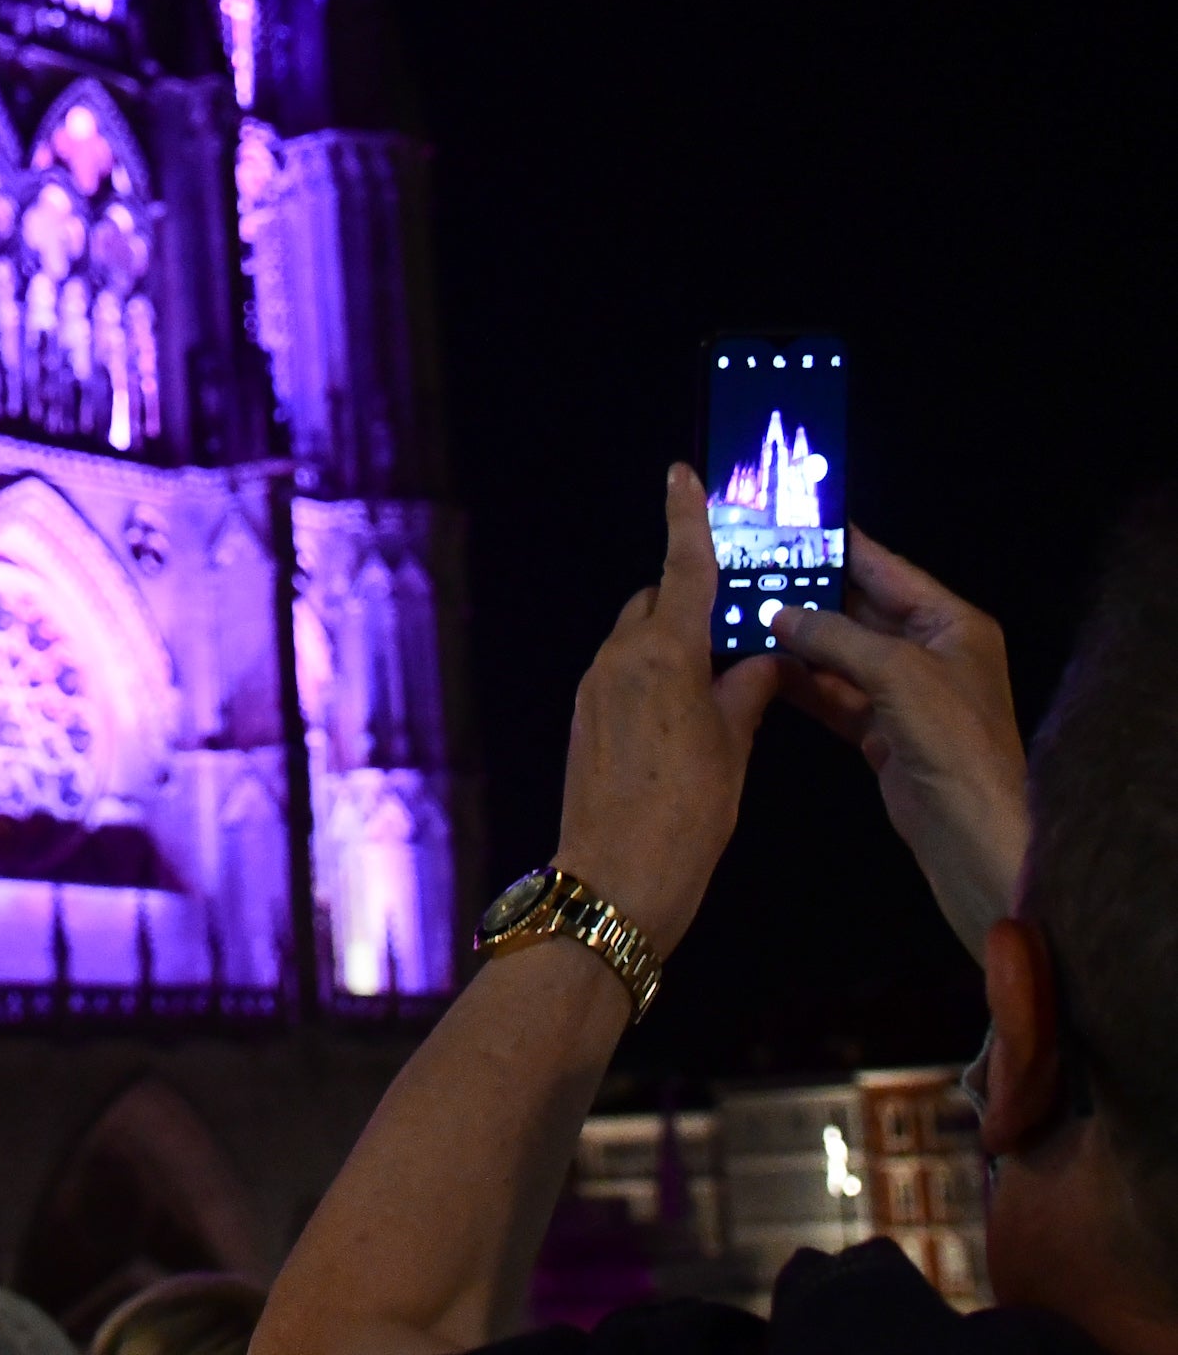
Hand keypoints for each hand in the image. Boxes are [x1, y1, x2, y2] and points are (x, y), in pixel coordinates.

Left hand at [553, 465, 781, 956]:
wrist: (613, 882)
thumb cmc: (686, 817)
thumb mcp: (734, 751)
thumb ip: (750, 692)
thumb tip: (769, 658)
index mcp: (664, 654)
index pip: (683, 569)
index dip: (686, 519)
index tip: (681, 473)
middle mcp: (621, 656)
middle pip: (660, 603)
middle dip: (696, 602)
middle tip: (743, 622)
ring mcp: (596, 686)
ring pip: (640, 638)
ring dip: (676, 643)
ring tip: (725, 674)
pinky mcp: (585, 716)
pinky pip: (625, 673)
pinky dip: (657, 675)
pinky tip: (689, 710)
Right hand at [774, 527, 1027, 958]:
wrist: (976, 837)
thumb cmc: (950, 739)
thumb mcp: (896, 673)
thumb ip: (834, 636)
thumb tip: (777, 611)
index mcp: (950, 623)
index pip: (886, 568)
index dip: (837, 543)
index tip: (783, 520)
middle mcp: (929, 650)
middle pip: (859, 608)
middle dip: (806, 589)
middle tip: (745, 564)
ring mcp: (903, 693)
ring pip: (840, 652)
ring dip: (795, 636)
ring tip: (736, 608)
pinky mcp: (881, 732)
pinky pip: (833, 692)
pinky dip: (800, 680)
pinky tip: (756, 662)